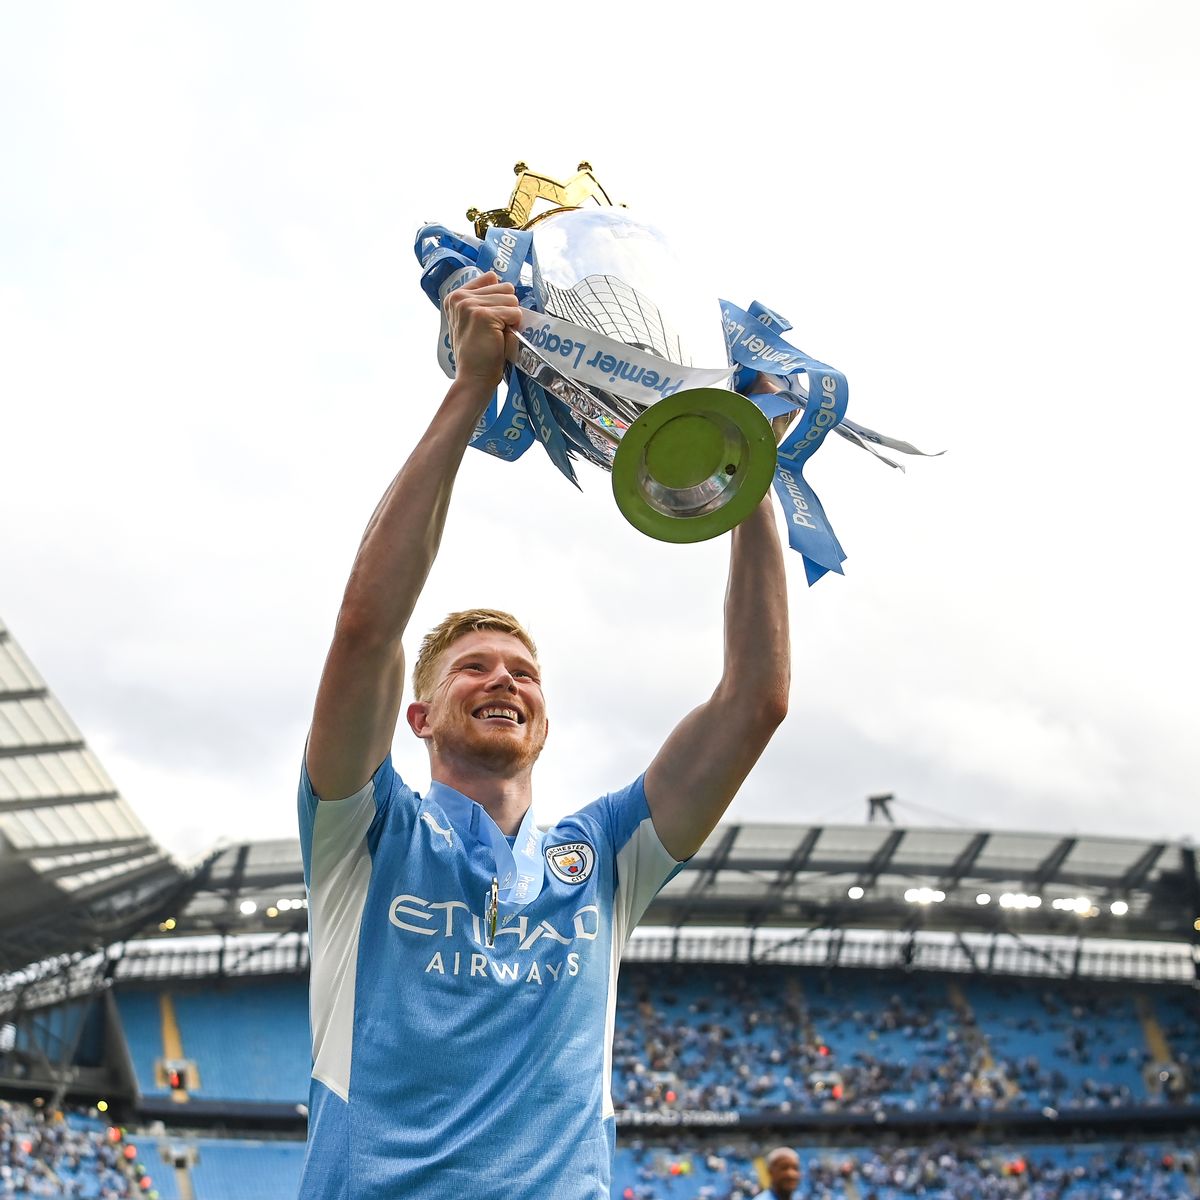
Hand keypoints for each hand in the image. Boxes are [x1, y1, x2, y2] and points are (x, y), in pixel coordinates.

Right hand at [444, 272, 522, 390]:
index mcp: (455, 296)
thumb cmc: (478, 354)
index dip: (499, 300)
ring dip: (510, 319)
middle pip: (505, 288)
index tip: (490, 320)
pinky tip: (499, 340)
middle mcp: (460, 297)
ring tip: (496, 336)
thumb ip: (482, 299)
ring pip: (512, 300)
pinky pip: (515, 313)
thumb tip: (496, 276)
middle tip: (493, 332)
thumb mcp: (473, 321)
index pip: (491, 279)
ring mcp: (470, 305)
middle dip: (506, 310)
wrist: (474, 378)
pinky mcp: (484, 315)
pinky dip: (513, 328)